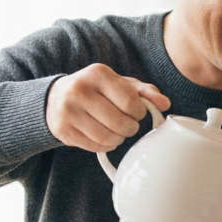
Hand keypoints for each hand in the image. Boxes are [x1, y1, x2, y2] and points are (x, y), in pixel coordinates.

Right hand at [45, 63, 169, 152]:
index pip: (130, 102)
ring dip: (120, 138)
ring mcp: (68, 112)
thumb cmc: (97, 90)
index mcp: (97, 74)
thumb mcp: (121, 84)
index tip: (137, 111)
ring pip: (108, 138)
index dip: (139, 112)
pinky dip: (106, 145)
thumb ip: (146, 92)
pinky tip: (105, 136)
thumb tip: (165, 104)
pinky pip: (96, 147)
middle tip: (129, 124)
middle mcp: (79, 91)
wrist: (56, 98)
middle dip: (131, 127)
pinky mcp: (63, 131)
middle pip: (120, 123)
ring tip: (117, 130)